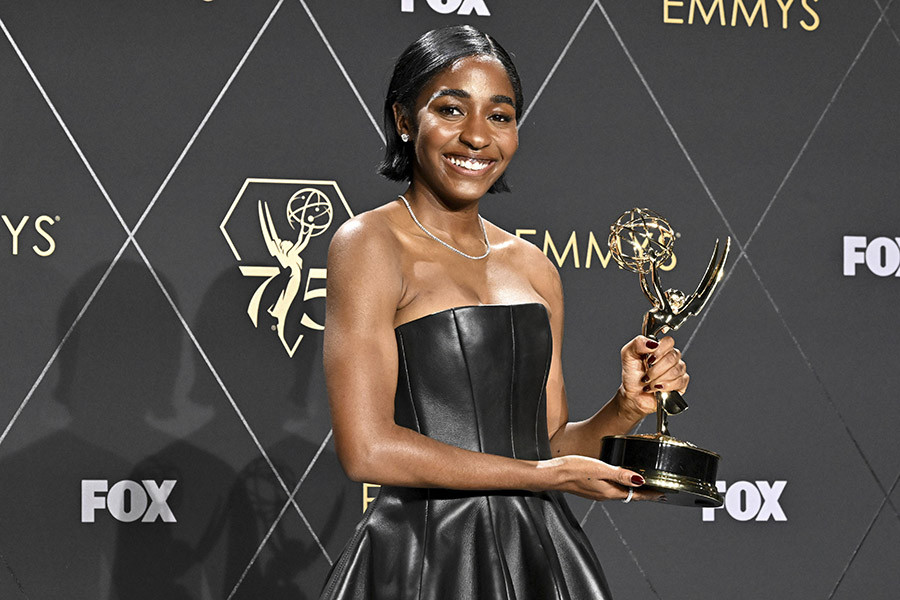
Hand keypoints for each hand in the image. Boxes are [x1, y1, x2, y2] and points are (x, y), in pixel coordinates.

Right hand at [539, 455, 659, 501]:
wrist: (552, 474)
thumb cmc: (572, 470)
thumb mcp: (600, 468)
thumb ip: (620, 474)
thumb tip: (639, 479)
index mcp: (609, 492)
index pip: (636, 495)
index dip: (650, 494)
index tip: (663, 494)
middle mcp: (604, 495)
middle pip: (630, 495)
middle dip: (644, 493)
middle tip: (656, 489)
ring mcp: (597, 492)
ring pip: (620, 492)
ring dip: (632, 489)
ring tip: (641, 484)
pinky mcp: (590, 488)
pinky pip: (610, 489)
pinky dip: (619, 485)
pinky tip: (617, 478)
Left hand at [618, 335, 688, 418]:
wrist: (633, 395)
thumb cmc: (632, 375)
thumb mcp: (628, 356)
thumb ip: (637, 344)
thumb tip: (652, 342)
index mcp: (659, 348)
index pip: (669, 341)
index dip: (660, 351)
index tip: (649, 359)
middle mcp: (670, 357)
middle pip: (673, 356)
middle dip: (656, 369)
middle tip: (646, 375)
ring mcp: (677, 369)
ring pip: (677, 370)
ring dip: (659, 379)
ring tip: (649, 383)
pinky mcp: (681, 383)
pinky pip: (681, 381)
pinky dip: (666, 386)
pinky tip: (658, 388)